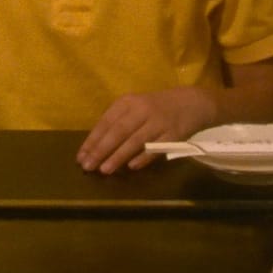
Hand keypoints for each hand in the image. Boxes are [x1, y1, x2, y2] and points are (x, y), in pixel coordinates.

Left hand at [76, 87, 216, 174]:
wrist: (192, 102)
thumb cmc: (156, 108)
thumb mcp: (135, 108)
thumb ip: (117, 123)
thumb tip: (94, 147)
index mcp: (128, 102)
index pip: (105, 122)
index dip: (92, 141)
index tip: (80, 157)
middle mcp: (142, 109)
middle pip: (118, 131)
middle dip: (101, 150)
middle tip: (88, 167)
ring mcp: (159, 121)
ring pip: (135, 140)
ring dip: (118, 156)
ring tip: (104, 170)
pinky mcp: (174, 133)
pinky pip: (156, 147)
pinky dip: (144, 156)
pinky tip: (132, 167)